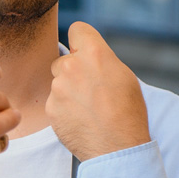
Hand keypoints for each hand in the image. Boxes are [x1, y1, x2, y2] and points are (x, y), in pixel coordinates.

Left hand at [46, 21, 150, 161]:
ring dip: (67, 91)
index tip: (85, 52)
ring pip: (58, 82)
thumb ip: (101, 60)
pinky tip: (79, 120)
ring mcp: (58, 87)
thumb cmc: (128, 112)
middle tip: (90, 91)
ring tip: (87, 109)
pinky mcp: (50, 107)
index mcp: (94, 54)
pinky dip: (63, 109)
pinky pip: (54, 102)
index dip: (82, 42)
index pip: (77, 29)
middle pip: (63, 60)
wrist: (118, 147)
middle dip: (73, 71)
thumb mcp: (124, 76)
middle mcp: (72, 66)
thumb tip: (87, 55)